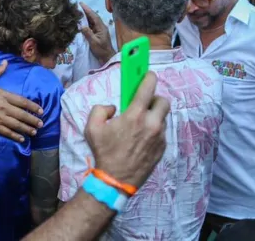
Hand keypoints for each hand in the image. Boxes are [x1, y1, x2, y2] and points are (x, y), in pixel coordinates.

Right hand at [0, 60, 43, 142]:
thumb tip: (5, 61)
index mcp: (3, 95)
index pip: (22, 101)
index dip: (32, 106)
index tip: (41, 110)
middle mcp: (3, 107)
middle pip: (22, 114)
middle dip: (33, 120)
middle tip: (41, 124)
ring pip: (17, 124)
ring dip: (27, 129)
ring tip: (34, 132)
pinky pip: (7, 132)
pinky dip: (15, 136)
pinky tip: (21, 139)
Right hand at [80, 4, 113, 64]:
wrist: (107, 57)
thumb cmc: (101, 50)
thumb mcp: (94, 42)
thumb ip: (88, 33)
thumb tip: (81, 26)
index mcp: (101, 27)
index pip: (94, 16)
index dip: (88, 10)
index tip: (81, 4)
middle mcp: (101, 27)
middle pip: (93, 16)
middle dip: (86, 11)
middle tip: (78, 5)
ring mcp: (99, 30)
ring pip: (92, 20)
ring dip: (86, 15)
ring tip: (78, 11)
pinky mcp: (97, 33)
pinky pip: (91, 25)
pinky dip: (86, 21)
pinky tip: (81, 20)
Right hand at [85, 71, 168, 188]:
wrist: (116, 179)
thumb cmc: (104, 152)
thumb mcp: (92, 127)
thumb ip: (100, 109)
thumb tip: (113, 107)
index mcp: (134, 115)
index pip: (148, 88)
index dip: (148, 77)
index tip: (147, 74)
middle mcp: (151, 124)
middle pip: (163, 101)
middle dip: (154, 99)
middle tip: (143, 103)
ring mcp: (159, 137)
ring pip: (163, 118)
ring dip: (154, 116)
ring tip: (141, 123)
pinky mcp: (162, 148)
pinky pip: (162, 132)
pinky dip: (154, 130)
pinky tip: (142, 138)